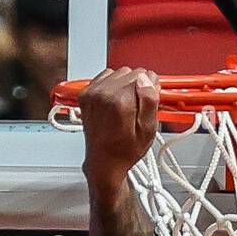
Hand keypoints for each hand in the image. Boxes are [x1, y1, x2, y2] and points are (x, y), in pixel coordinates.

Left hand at [80, 66, 160, 189]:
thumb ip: (150, 101)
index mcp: (120, 101)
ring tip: (125, 106)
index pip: (144, 75)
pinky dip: (112, 86)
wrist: (103, 163)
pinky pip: (105, 77)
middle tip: (137, 108)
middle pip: (131, 72)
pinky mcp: (86, 94)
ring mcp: (93, 93)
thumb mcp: (147, 131)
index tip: (149, 102)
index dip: (150, 89)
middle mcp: (104, 94)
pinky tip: (115, 103)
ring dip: (125, 86)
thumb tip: (147, 79)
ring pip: (118, 73)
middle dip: (138, 87)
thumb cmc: (124, 152)